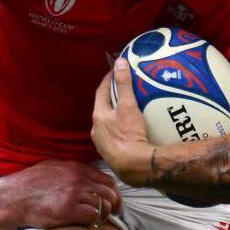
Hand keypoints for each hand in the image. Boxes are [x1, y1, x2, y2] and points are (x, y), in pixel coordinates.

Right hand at [0, 160, 121, 229]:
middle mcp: (77, 178)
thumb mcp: (50, 167)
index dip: (113, 191)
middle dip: (115, 204)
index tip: (114, 200)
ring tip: (101, 220)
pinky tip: (89, 224)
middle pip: (110, 192)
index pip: (106, 179)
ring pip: (105, 204)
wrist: (12, 199)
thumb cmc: (28, 186)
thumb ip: (69, 170)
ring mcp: (74, 193)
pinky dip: (95, 221)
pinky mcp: (69, 210)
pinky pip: (94, 215)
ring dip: (105, 214)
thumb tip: (84, 175)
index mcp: (74, 167)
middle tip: (116, 214)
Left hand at [90, 58, 153, 184]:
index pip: (101, 92)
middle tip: (123, 91)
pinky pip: (115, 138)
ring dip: (115, 117)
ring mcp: (103, 144)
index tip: (116, 72)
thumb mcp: (128, 106)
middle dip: (111, 99)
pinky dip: (121, 131)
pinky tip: (131, 132)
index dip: (108, 81)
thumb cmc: (129, 134)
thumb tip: (119, 62)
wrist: (133, 167)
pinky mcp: (111, 155)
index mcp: (98, 116)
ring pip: (108, 125)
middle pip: (103, 109)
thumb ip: (124, 85)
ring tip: (128, 111)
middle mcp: (97, 130)